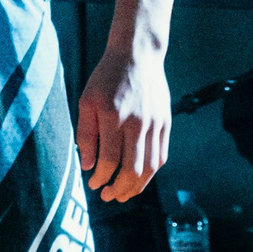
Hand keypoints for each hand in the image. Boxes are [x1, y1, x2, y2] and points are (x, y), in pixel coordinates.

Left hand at [76, 43, 170, 202]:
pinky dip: (151, 172)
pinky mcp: (166, 123)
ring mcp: (155, 124)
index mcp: (113, 117)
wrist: (137, 55)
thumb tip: (87, 166)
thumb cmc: (106, 78)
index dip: (100, 178)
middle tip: (108, 196)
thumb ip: (86, 134)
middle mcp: (137, 123)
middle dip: (119, 189)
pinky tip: (139, 178)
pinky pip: (161, 156)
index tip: (93, 185)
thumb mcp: (86, 101)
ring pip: (150, 167)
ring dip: (137, 186)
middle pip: (132, 169)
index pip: (108, 160)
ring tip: (124, 194)